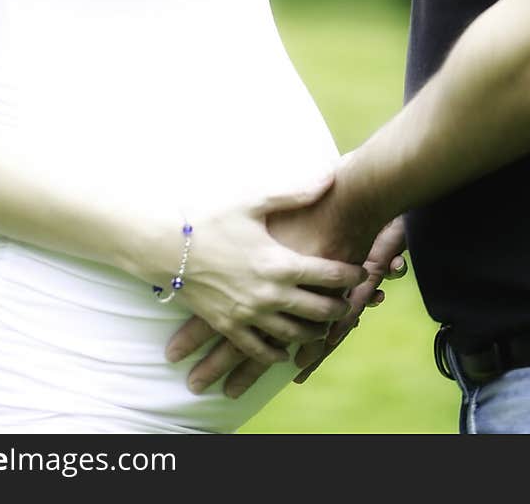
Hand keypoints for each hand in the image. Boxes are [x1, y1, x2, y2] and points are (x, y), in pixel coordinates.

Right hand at [168, 216, 407, 396]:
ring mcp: (249, 315)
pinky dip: (278, 352)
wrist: (166, 247)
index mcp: (278, 263)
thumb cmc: (212, 219)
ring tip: (324, 325)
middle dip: (339, 307)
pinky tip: (287, 349)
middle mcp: (268, 294)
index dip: (351, 274)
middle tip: (350, 302)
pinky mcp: (229, 326)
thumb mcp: (254, 202)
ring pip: (294, 334)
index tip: (363, 271)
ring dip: (314, 331)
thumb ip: (295, 194)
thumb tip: (330, 177)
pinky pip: (261, 350)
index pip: (328, 275)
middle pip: (318, 310)